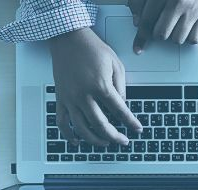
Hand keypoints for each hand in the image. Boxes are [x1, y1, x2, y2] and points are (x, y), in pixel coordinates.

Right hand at [49, 28, 141, 145]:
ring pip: (82, 129)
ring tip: (105, 143)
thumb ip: (121, 87)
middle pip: (101, 125)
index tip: (137, 129)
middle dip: (115, 136)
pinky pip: (62, 122)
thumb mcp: (115, 64)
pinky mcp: (60, 99)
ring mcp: (70, 99)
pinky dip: (68, 135)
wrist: (68, 39)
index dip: (131, 122)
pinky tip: (77, 142)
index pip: (120, 111)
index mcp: (100, 86)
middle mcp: (83, 95)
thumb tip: (122, 105)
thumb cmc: (92, 48)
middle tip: (123, 141)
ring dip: (95, 140)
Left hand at [129, 0, 197, 52]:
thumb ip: (141, 3)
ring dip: (174, 35)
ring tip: (177, 24)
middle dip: (159, 33)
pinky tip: (188, 27)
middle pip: (161, 33)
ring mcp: (191, 9)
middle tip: (162, 25)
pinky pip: (194, 38)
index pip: (146, 21)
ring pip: (177, 39)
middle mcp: (177, 1)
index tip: (138, 46)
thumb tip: (137, 22)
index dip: (141, 37)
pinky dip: (190, 37)